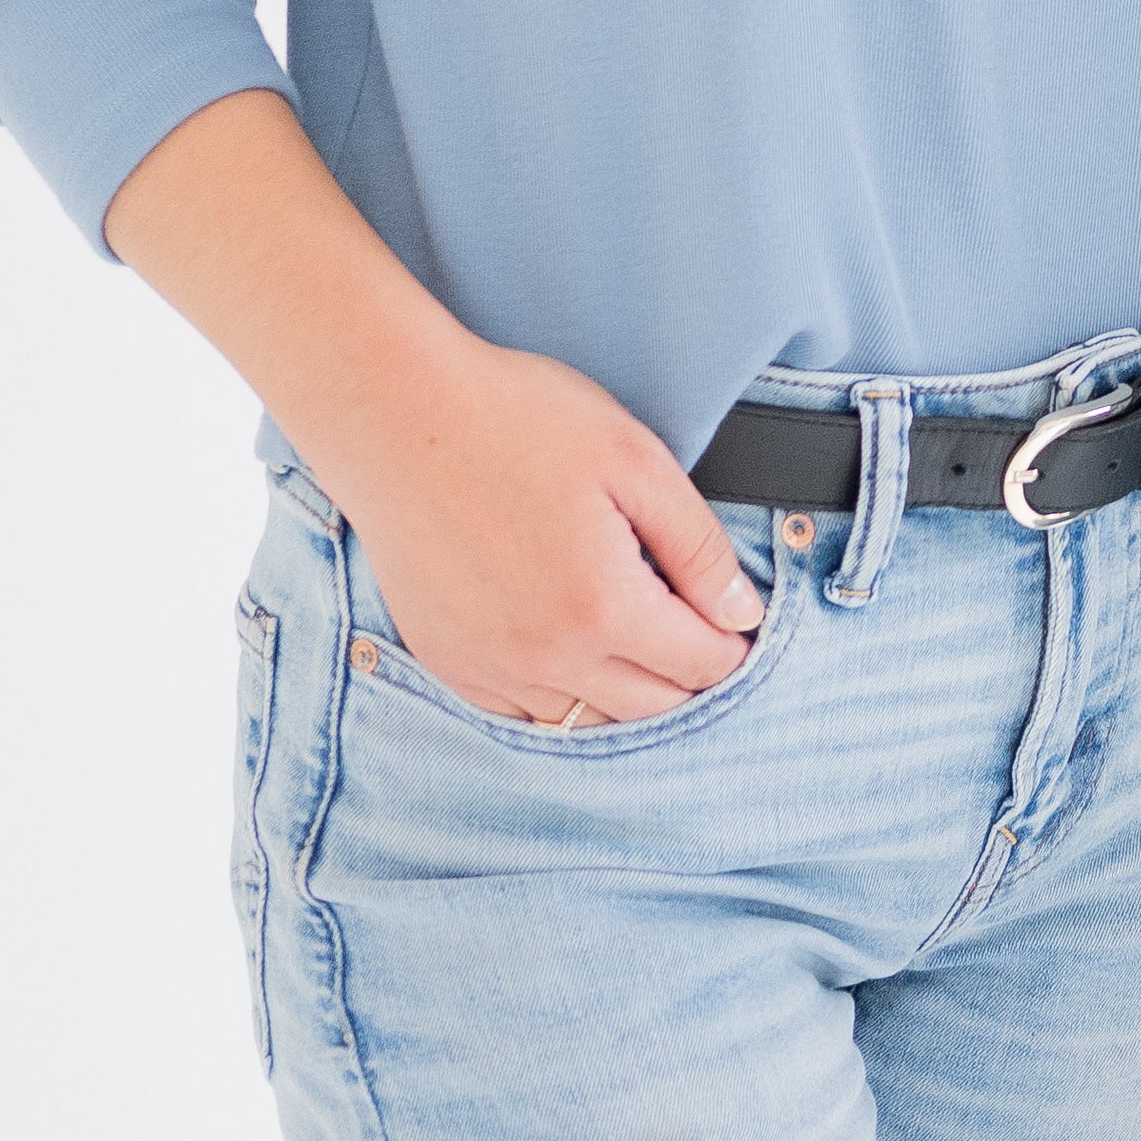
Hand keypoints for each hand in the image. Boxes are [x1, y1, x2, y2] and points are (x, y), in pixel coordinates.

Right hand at [314, 331, 768, 724]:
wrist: (399, 416)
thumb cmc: (519, 421)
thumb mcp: (636, 461)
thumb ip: (698, 547)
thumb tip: (741, 612)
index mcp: (604, 606)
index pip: (701, 665)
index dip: (732, 645)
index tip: (737, 622)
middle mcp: (547, 656)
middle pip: (651, 710)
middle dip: (690, 680)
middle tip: (701, 638)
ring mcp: (491, 668)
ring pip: (586, 723)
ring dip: (626, 697)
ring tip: (642, 648)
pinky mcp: (449, 663)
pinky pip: (523, 715)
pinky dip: (561, 699)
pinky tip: (574, 656)